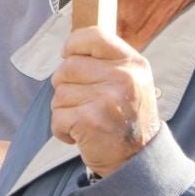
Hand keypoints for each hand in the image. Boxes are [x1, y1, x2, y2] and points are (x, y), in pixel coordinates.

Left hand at [50, 26, 159, 178]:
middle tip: (84, 103)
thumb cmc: (125, 118)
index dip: (73, 45)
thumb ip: (104, 63)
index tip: (68, 56)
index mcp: (132, 64)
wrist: (137, 159)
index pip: (93, 36)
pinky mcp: (90, 120)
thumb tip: (68, 48)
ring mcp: (107, 99)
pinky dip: (62, 130)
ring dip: (65, 110)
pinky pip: (57, 117)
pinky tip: (81, 134)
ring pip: (59, 94)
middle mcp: (123, 78)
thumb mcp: (128, 82)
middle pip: (66, 67)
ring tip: (87, 120)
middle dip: (65, 86)